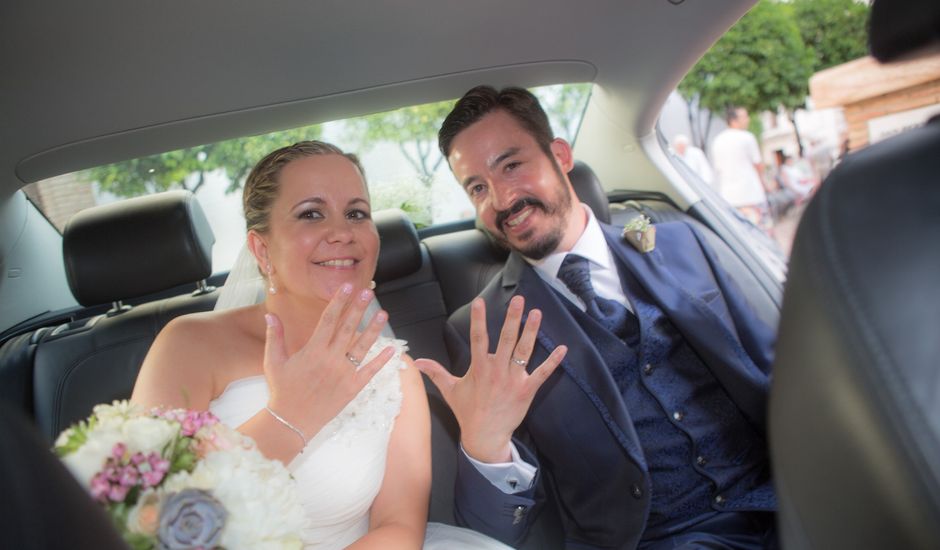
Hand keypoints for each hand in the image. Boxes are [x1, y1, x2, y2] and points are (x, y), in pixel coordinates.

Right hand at [263, 284, 393, 438]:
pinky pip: (370, 371)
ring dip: (374, 329)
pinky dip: (382, 361)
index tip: (347, 287)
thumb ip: (275, 336)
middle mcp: (331, 360)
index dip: (339, 302)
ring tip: (384, 314)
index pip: (329, 320)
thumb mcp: (273, 362)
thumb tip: (270, 315)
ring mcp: (344, 374)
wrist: (291, 421)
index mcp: (313, 351)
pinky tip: (392, 349)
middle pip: (348, 328)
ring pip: (362, 347)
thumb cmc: (282, 390)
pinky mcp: (353, 388)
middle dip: (358, 308)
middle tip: (368, 292)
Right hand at [415, 296, 566, 462]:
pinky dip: (553, 361)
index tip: (479, 302)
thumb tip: (416, 362)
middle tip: (519, 300)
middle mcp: (497, 371)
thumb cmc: (468, 412)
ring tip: (537, 313)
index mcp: (479, 368)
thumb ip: (436, 372)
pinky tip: (563, 348)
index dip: (478, 319)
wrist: (485, 436)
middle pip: (506, 339)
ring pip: (525, 351)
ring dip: (532, 331)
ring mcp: (513, 380)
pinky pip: (542, 373)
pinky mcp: (527, 390)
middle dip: (512, 318)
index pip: (478, 338)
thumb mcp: (450, 390)